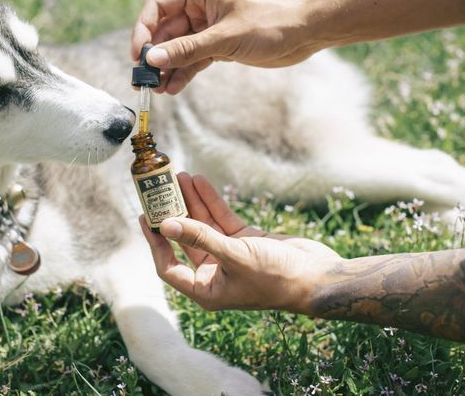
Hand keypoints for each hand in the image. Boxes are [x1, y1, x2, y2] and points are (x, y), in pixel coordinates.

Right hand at [131, 0, 317, 93]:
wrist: (305, 32)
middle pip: (163, 31)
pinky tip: (173, 89)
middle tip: (143, 81)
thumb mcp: (225, 37)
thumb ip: (187, 50)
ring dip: (166, 69)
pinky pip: (192, 60)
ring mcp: (206, 27)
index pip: (157, 7)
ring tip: (156, 90)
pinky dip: (183, 73)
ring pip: (176, 49)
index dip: (143, 31)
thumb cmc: (271, 22)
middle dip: (153, 56)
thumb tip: (152, 60)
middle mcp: (198, 7)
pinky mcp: (217, 45)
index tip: (138, 56)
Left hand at [139, 173, 341, 311]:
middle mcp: (214, 274)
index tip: (146, 218)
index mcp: (206, 290)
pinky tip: (200, 181)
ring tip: (179, 176)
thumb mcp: (234, 256)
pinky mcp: (245, 241)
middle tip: (159, 190)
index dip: (155, 243)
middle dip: (173, 214)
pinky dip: (211, 201)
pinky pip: (221, 218)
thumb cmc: (276, 277)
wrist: (318, 276)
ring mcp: (229, 255)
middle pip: (184, 239)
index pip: (169, 267)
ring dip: (191, 201)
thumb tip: (167, 224)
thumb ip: (200, 238)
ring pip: (202, 225)